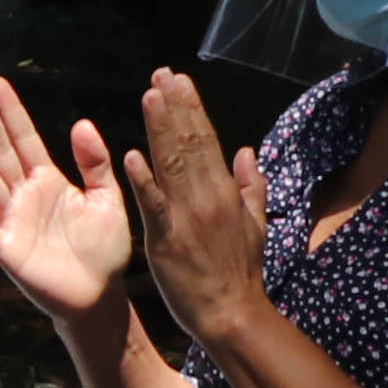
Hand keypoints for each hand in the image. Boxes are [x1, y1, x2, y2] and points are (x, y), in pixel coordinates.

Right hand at [0, 76, 141, 321]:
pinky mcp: (6, 249)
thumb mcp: (107, 198)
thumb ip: (95, 163)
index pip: (24, 139)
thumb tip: (81, 123)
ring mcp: (11, 221)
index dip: (11, 112)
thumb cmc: (104, 250)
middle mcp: (23, 196)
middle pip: (0, 152)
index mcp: (47, 181)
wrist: (99, 296)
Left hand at [122, 66, 276, 339]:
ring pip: (171, 163)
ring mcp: (187, 216)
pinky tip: (131, 155)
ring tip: (149, 95)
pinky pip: (153, 204)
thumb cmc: (241, 272)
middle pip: (188, 142)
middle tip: (161, 73)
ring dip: (159, 128)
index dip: (191, 108)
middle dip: (174, 106)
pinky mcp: (167, 238)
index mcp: (225, 191)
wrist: (232, 313)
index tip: (179, 80)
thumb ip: (251, 185)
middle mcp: (207, 196)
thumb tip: (246, 149)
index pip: (206, 139)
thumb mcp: (256, 225)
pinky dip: (143, 180)